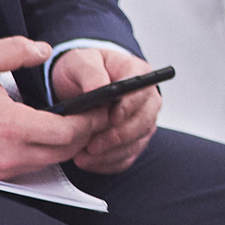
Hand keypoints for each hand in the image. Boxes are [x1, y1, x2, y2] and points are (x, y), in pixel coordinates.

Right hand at [0, 37, 96, 179]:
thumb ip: (15, 50)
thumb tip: (45, 51)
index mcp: (10, 125)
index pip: (67, 132)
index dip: (89, 121)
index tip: (97, 108)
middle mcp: (9, 153)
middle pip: (66, 152)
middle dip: (85, 134)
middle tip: (92, 116)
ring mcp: (2, 169)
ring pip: (51, 163)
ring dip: (66, 146)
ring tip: (73, 124)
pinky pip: (31, 169)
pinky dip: (46, 155)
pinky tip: (47, 137)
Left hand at [52, 46, 161, 173]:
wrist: (78, 83)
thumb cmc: (83, 69)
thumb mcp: (80, 62)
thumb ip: (90, 72)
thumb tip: (99, 87)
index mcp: (137, 72)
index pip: (141, 92)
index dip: (127, 107)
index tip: (109, 117)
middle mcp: (147, 98)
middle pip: (144, 122)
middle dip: (117, 136)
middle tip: (93, 145)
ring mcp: (143, 121)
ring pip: (136, 143)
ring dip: (110, 153)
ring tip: (84, 156)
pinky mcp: (134, 140)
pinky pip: (127, 157)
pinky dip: (108, 162)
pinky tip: (89, 161)